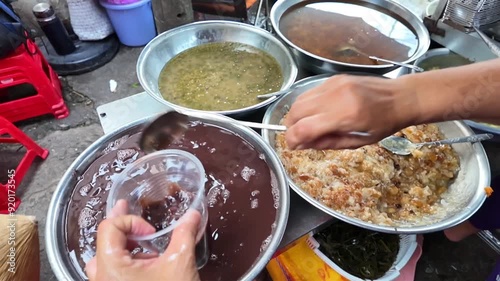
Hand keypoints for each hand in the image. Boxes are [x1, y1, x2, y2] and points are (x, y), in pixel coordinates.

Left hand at [85, 200, 200, 280]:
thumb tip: (192, 215)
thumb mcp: (180, 263)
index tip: (151, 233)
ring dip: (124, 247)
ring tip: (143, 245)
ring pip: (105, 259)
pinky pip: (111, 274)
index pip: (109, 228)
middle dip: (125, 228)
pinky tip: (147, 265)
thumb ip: (184, 234)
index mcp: (111, 268)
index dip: (131, 222)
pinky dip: (126, 263)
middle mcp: (102, 279)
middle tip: (133, 214)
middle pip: (104, 241)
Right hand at [284, 74, 416, 149]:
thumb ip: (327, 143)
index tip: (293, 146)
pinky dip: (306, 105)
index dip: (292, 140)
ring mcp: (333, 85)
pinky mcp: (334, 79)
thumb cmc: (383, 124)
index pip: (304, 128)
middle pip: (296, 112)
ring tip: (304, 125)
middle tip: (297, 137)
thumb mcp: (357, 142)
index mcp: (344, 116)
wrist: (400, 97)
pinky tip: (314, 113)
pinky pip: (310, 92)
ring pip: (299, 100)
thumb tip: (302, 144)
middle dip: (291, 127)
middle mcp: (335, 97)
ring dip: (296, 115)